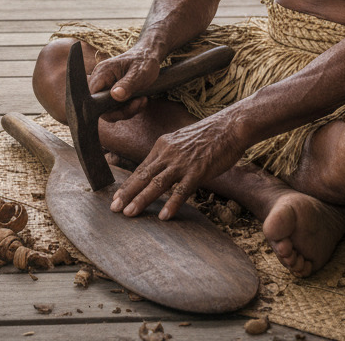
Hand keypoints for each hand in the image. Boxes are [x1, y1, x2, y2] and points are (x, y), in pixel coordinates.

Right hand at [87, 46, 160, 122]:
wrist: (150, 56)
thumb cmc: (144, 61)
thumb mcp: (139, 72)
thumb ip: (127, 84)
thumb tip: (115, 95)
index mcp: (103, 72)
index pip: (93, 95)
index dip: (104, 106)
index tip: (123, 107)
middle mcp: (101, 81)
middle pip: (101, 107)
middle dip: (120, 111)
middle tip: (137, 104)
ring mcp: (107, 88)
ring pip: (109, 110)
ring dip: (127, 111)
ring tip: (142, 100)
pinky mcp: (113, 95)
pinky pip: (116, 109)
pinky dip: (129, 109)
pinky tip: (141, 100)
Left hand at [110, 115, 243, 219]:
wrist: (230, 126)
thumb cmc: (209, 135)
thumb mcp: (182, 141)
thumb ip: (170, 155)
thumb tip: (162, 170)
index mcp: (163, 145)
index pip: (141, 168)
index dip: (128, 184)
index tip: (117, 197)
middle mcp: (168, 153)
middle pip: (143, 176)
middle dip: (127, 194)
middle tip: (113, 209)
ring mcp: (182, 162)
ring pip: (157, 183)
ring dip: (141, 200)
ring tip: (129, 213)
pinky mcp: (198, 170)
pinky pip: (182, 190)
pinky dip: (172, 204)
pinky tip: (164, 216)